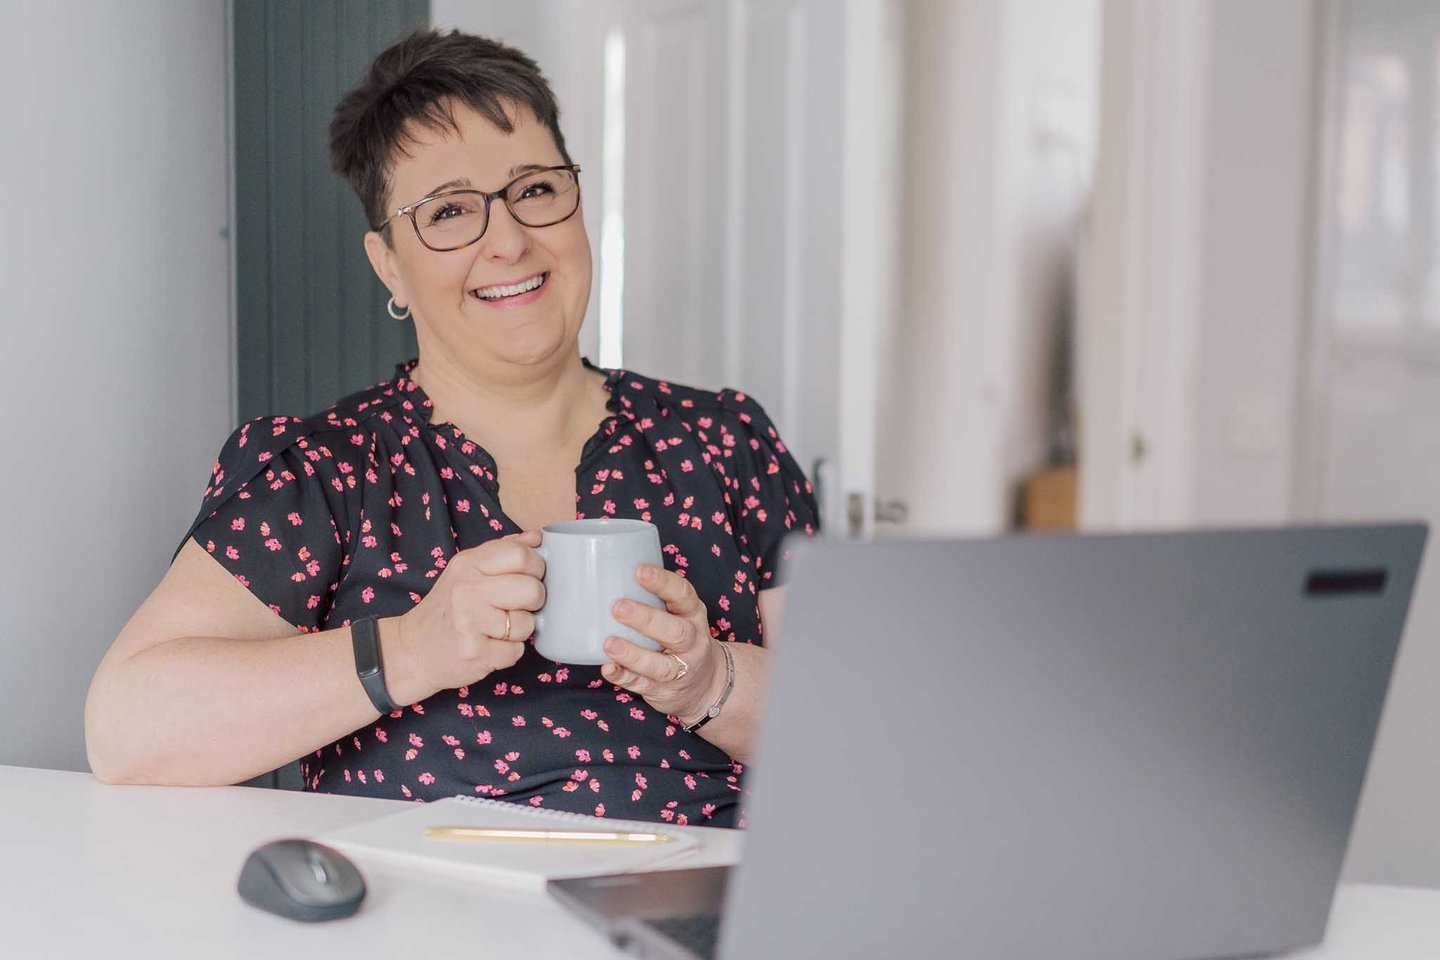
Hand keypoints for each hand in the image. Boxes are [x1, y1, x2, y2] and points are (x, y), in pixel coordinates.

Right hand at [393, 530, 545, 694]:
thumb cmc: (447, 609)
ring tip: (497, 629)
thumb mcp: (467, 570)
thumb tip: (536, 538)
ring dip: (519, 631)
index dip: (536, 567)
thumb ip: (502, 551)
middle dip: (533, 601)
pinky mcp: (475, 653)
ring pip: (527, 624)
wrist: (412, 651)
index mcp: (468, 564)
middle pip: (531, 589)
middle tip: (516, 606)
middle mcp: (467, 590)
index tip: (531, 577)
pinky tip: (489, 646)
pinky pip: (517, 651)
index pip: (521, 555)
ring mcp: (470, 623)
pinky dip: (508, 652)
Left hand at [603, 564, 723, 725]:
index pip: (683, 594)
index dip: (663, 582)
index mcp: (693, 614)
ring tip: (609, 643)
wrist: (708, 684)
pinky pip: (642, 684)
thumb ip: (654, 599)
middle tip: (619, 607)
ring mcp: (680, 669)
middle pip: (675, 631)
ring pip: (660, 664)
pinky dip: (624, 677)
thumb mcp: (680, 615)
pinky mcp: (663, 690)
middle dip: (646, 619)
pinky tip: (608, 668)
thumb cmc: (682, 638)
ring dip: (633, 654)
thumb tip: (607, 571)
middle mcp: (692, 642)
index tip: (640, 571)